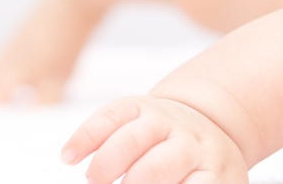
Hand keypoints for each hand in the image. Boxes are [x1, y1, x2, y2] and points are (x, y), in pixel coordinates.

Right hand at [62, 95, 248, 183]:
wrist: (204, 130)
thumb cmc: (202, 176)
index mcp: (213, 171)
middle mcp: (190, 144)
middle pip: (156, 168)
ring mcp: (164, 121)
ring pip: (131, 138)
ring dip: (105, 166)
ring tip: (96, 181)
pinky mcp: (138, 107)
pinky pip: (110, 115)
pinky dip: (86, 137)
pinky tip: (69, 158)